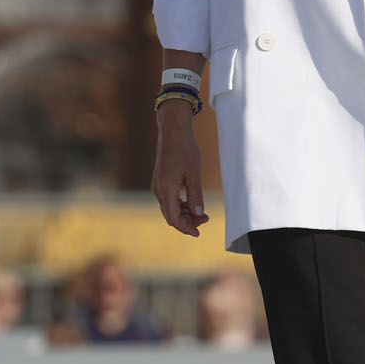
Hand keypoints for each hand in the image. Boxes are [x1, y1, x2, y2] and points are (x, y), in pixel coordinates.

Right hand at [151, 104, 209, 236]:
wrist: (173, 130)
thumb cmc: (185, 149)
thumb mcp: (194, 173)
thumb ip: (196, 195)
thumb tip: (199, 213)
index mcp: (166, 189)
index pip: (173, 218)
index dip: (186, 228)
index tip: (198, 232)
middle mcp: (158, 189)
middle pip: (170, 215)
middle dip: (187, 221)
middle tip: (206, 219)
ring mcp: (158, 184)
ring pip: (169, 208)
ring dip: (184, 213)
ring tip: (202, 212)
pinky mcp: (161, 180)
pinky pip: (168, 199)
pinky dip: (180, 205)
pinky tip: (192, 203)